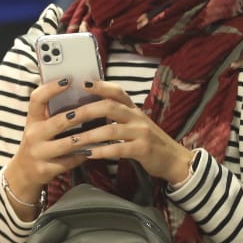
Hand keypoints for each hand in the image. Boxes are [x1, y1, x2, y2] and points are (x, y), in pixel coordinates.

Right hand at [1, 80, 93, 213]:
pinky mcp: (46, 169)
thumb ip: (52, 112)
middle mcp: (33, 135)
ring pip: (68, 143)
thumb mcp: (39, 126)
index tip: (68, 80)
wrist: (24, 172)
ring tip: (103, 130)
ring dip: (87, 137)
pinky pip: (70, 161)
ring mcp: (38, 153)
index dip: (51, 88)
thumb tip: (79, 93)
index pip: (37, 99)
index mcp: (32, 119)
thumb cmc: (39, 142)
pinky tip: (96, 150)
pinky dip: (84, 155)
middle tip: (97, 107)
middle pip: (58, 122)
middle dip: (80, 115)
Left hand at [63, 80, 194, 184]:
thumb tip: (86, 109)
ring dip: (89, 135)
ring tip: (71, 140)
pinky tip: (88, 154)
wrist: (175, 160)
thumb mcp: (134, 123)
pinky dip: (101, 151)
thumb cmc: (148, 140)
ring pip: (111, 130)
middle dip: (86, 111)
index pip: (116, 92)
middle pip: (109, 107)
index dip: (100, 86)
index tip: (81, 83)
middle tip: (67, 116)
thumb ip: (116, 115)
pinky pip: (119, 149)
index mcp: (132, 109)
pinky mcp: (143, 150)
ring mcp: (141, 133)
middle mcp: (137, 117)